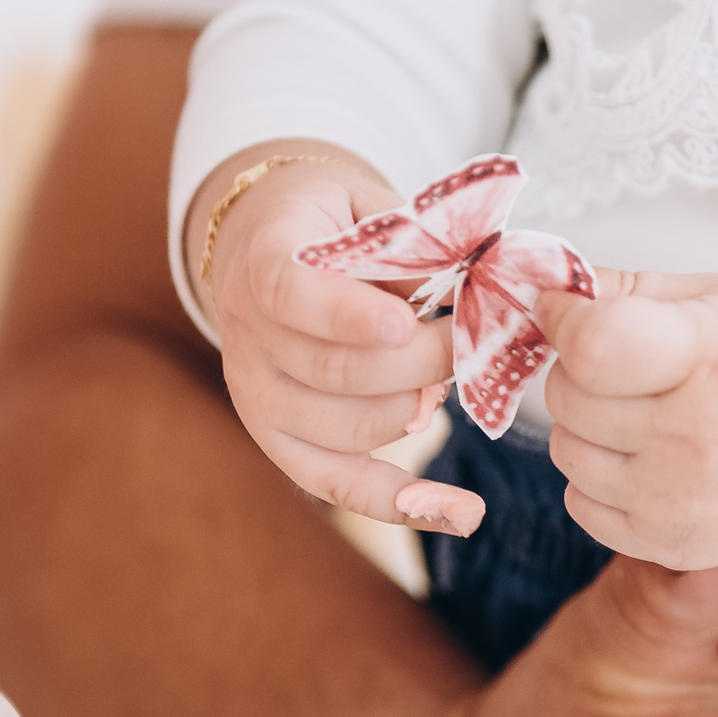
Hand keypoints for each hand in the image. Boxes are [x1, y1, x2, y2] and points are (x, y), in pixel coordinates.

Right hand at [200, 150, 476, 530]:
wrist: (262, 246)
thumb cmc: (329, 225)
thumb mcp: (362, 204)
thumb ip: (405, 241)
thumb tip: (463, 286)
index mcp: (263, 264)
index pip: (291, 295)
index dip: (347, 315)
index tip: (402, 322)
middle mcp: (248, 338)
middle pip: (339, 372)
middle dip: (425, 361)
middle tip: (470, 339)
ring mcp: (258, 399)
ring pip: (353, 428)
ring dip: (421, 407)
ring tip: (448, 374)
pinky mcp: (280, 444)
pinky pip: (342, 487)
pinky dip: (404, 503)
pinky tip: (463, 512)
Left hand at [536, 273, 717, 567]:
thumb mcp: (717, 296)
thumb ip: (624, 289)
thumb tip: (543, 294)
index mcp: (711, 356)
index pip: (591, 346)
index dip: (565, 321)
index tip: (571, 311)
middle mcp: (694, 436)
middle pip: (569, 396)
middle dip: (580, 369)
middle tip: (631, 366)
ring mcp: (680, 500)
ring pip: (566, 450)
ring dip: (588, 425)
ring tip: (646, 413)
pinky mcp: (670, 544)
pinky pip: (580, 503)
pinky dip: (600, 478)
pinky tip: (649, 458)